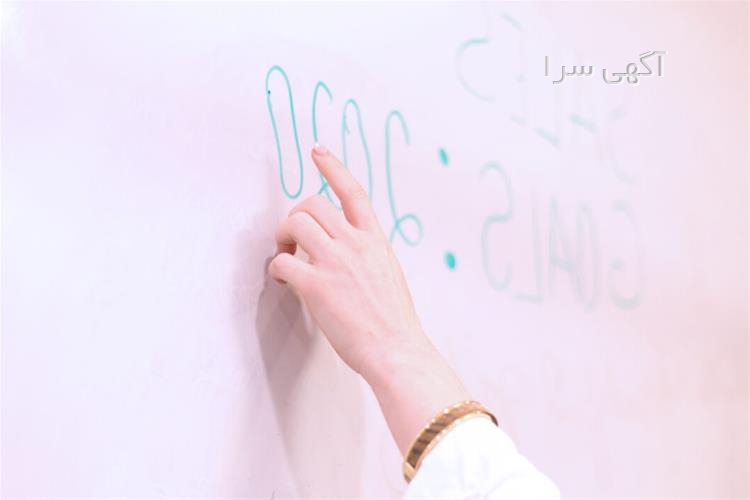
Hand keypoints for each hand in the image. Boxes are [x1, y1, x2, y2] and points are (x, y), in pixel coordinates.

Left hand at [269, 144, 469, 452]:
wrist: (397, 350)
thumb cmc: (394, 321)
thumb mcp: (388, 274)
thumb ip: (366, 255)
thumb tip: (342, 252)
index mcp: (375, 240)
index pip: (353, 191)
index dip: (332, 167)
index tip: (317, 150)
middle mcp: (355, 243)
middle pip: (312, 203)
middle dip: (294, 216)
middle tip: (292, 240)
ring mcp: (335, 262)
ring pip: (294, 223)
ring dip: (282, 237)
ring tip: (286, 257)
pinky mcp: (316, 285)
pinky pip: (282, 261)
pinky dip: (277, 269)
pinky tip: (285, 282)